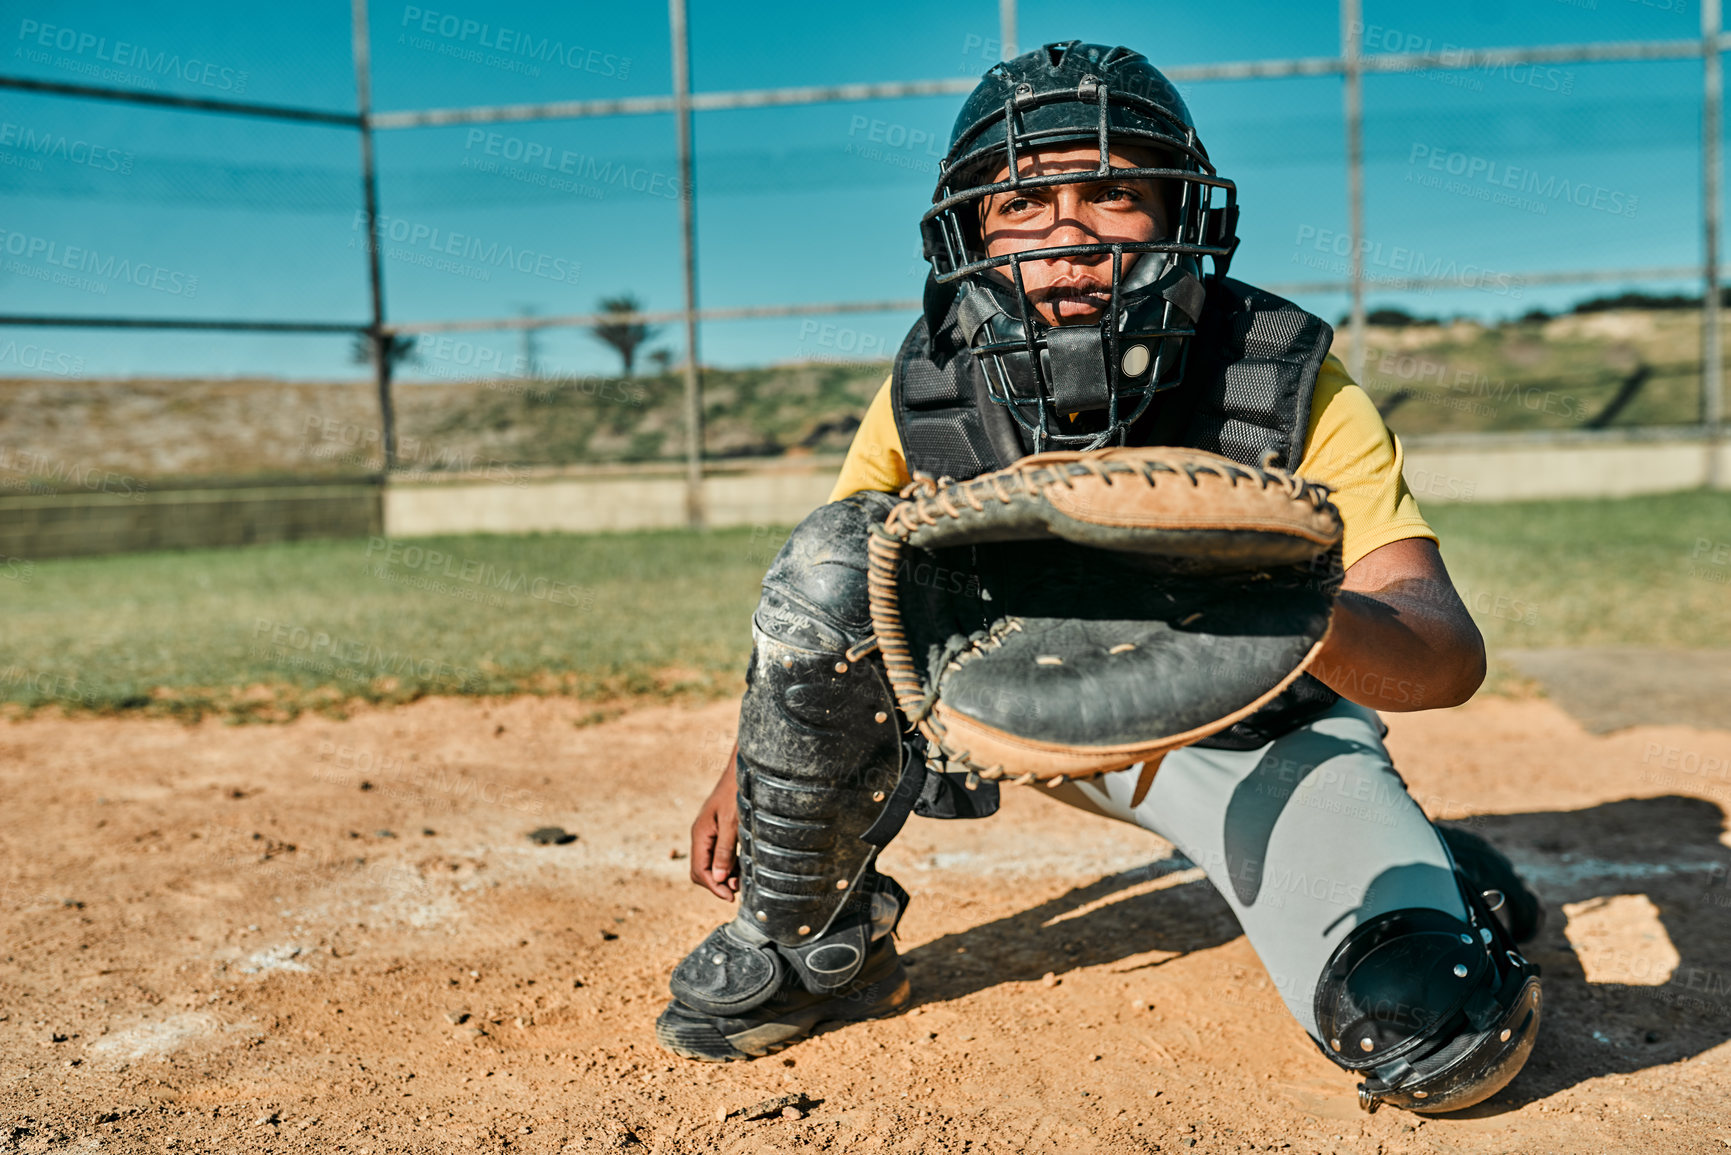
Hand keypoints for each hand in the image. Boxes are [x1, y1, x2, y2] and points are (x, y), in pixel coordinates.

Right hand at [689, 744, 740, 900]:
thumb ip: (724, 851)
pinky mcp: (719, 830)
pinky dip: (728, 864)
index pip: (699, 871)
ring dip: (724, 875)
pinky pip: (719, 854)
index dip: (713, 887)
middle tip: (737, 890)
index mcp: (700, 834)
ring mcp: (709, 832)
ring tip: (742, 881)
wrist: (743, 770)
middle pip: (701, 870)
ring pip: (711, 863)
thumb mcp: (732, 823)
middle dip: (717, 883)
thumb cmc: (737, 793)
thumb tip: (717, 878)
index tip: (730, 897)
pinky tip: (742, 866)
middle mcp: (701, 835)